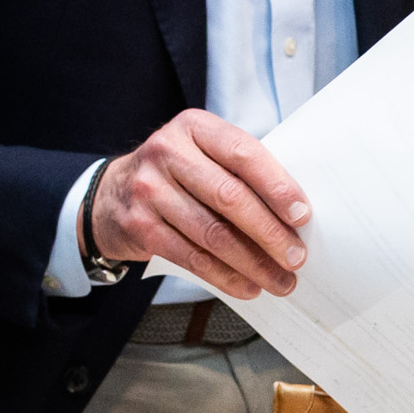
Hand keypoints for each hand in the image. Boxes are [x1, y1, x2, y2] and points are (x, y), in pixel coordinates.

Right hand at [91, 110, 312, 298]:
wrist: (111, 194)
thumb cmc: (176, 174)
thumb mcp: (202, 153)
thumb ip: (239, 171)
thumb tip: (294, 215)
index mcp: (193, 126)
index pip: (243, 153)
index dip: (277, 186)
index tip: (302, 216)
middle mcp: (166, 152)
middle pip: (229, 196)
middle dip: (270, 232)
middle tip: (296, 257)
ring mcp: (148, 189)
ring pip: (212, 234)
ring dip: (253, 263)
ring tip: (280, 280)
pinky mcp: (139, 225)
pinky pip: (192, 257)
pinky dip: (226, 277)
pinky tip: (247, 286)